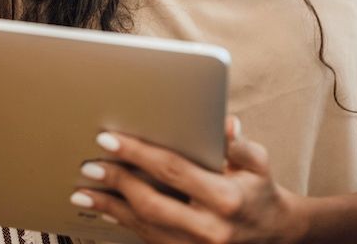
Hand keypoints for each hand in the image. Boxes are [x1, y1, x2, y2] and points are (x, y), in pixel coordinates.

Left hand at [70, 116, 308, 243]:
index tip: (110, 139)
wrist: (274, 234)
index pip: (173, 170)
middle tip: (90, 164)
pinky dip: (123, 222)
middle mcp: (209, 230)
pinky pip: (148, 239)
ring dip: (110, 207)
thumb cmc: (260, 190)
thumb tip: (225, 123)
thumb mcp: (258, 163)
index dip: (139, 153)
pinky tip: (104, 210)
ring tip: (82, 191)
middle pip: (151, 202)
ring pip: (144, 226)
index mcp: (226, 199)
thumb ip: (239, 144)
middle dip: (117, 180)